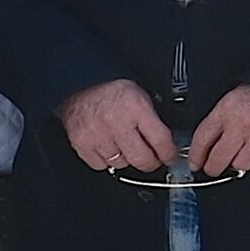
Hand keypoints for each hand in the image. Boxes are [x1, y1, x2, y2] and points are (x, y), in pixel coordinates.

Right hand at [63, 79, 178, 173]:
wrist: (80, 85)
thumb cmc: (111, 91)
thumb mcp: (140, 96)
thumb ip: (154, 119)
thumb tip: (169, 142)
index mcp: (135, 107)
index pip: (160, 140)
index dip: (168, 153)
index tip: (169, 157)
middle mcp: (116, 121)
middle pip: (141, 159)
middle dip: (150, 162)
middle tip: (152, 159)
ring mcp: (97, 134)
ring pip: (121, 164)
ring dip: (126, 158)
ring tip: (124, 144)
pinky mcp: (81, 143)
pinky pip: (101, 165)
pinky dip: (106, 160)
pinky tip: (108, 146)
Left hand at [185, 84, 249, 177]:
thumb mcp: (236, 95)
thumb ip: (221, 117)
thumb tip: (207, 141)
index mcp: (228, 109)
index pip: (203, 138)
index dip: (196, 155)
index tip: (196, 162)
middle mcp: (242, 124)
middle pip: (218, 159)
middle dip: (213, 167)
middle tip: (214, 167)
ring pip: (240, 166)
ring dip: (239, 163)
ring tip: (243, 153)